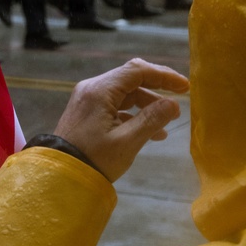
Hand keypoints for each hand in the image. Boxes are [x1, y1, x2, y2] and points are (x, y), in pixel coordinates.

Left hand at [52, 58, 188, 181]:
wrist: (61, 174)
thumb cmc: (94, 158)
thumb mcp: (127, 141)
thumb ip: (151, 120)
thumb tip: (173, 104)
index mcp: (100, 90)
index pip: (136, 71)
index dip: (163, 75)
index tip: (185, 86)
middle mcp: (92, 88)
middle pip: (130, 78)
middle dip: (157, 88)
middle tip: (181, 99)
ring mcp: (88, 99)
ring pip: (124, 93)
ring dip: (147, 104)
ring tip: (168, 121)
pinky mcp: (87, 111)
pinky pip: (115, 105)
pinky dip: (133, 114)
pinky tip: (151, 131)